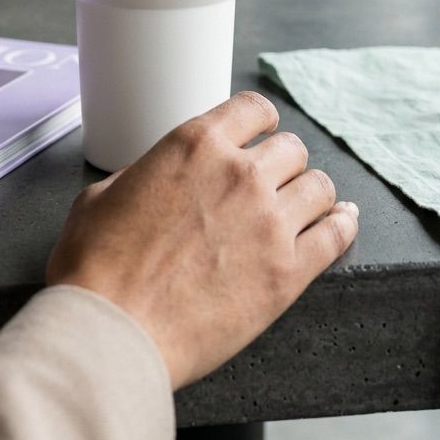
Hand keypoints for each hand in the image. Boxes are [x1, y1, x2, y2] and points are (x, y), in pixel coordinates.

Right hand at [47, 91, 358, 389]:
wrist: (113, 331)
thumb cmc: (96, 269)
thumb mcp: (103, 195)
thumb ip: (143, 174)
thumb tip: (155, 179)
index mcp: (195, 145)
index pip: (253, 108)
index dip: (260, 122)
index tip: (262, 133)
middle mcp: (240, 173)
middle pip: (291, 148)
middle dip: (281, 163)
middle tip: (272, 184)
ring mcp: (269, 221)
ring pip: (319, 186)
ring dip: (309, 193)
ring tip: (303, 206)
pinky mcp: (288, 272)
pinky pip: (336, 234)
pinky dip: (343, 224)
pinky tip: (342, 221)